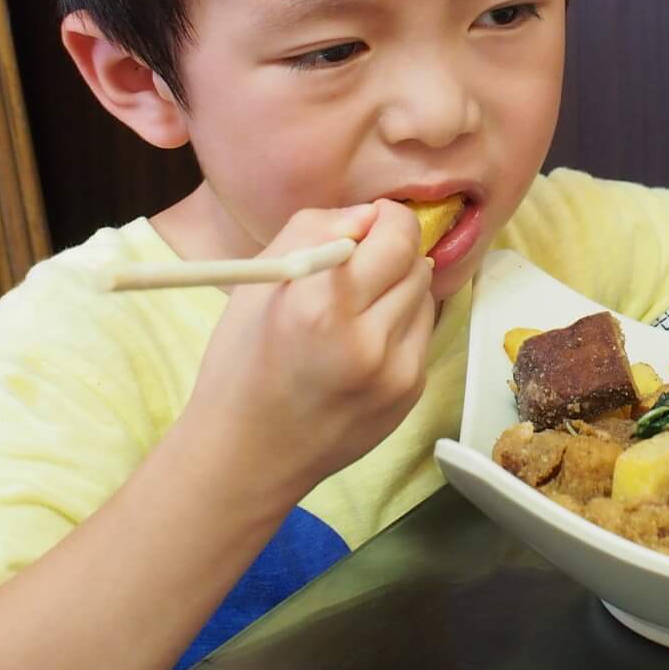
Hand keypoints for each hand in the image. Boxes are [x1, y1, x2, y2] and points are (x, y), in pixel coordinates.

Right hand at [186, 200, 433, 501]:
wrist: (249, 454)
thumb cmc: (242, 361)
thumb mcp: (260, 279)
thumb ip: (316, 228)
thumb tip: (369, 215)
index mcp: (319, 304)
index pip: (395, 234)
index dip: (385, 219)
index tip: (367, 225)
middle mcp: (365, 338)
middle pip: (416, 261)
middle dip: (394, 250)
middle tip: (363, 263)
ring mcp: (395, 371)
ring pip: (427, 295)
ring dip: (401, 287)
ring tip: (360, 306)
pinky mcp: (410, 393)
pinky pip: (423, 334)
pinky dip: (402, 324)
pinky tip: (365, 340)